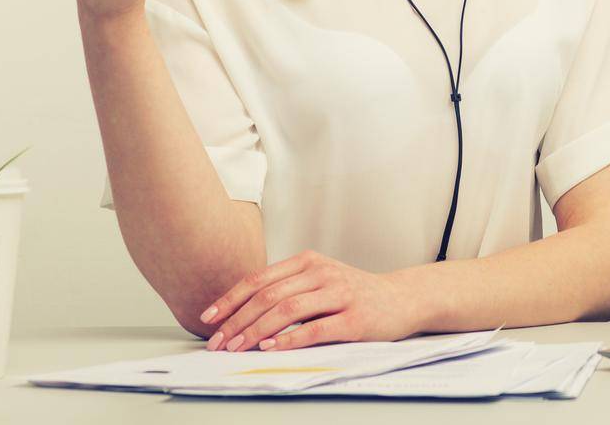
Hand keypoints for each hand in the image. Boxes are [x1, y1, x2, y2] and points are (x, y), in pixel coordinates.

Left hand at [199, 250, 422, 352]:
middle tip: (218, 342)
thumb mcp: (319, 280)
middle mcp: (321, 272)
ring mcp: (339, 293)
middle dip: (237, 320)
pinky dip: (290, 339)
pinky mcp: (354, 318)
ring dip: (256, 331)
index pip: (259, 279)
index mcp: (307, 261)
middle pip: (269, 295)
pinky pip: (315, 329)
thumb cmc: (353, 293)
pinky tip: (271, 348)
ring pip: (288, 310)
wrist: (401, 298)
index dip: (230, 299)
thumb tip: (241, 312)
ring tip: (237, 348)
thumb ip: (287, 288)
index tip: (208, 319)